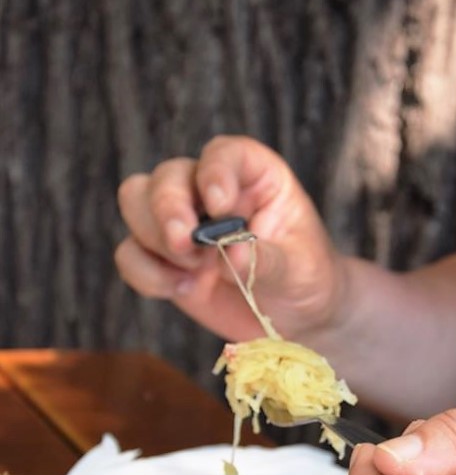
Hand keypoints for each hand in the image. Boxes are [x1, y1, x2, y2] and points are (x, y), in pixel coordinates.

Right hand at [115, 135, 344, 340]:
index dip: (215, 171)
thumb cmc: (306, 280)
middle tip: (185, 244)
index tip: (220, 204)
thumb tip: (231, 251)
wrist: (297, 320)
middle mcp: (210, 190)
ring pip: (136, 202)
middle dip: (168, 209)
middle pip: (167, 176)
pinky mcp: (163, 259)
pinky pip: (130, 254)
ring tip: (195, 273)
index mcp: (254, 176)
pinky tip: (182, 289)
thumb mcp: (299, 270)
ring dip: (154, 239)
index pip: (223, 154)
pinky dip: (146, 274)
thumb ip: (266, 260)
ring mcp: (183, 223)